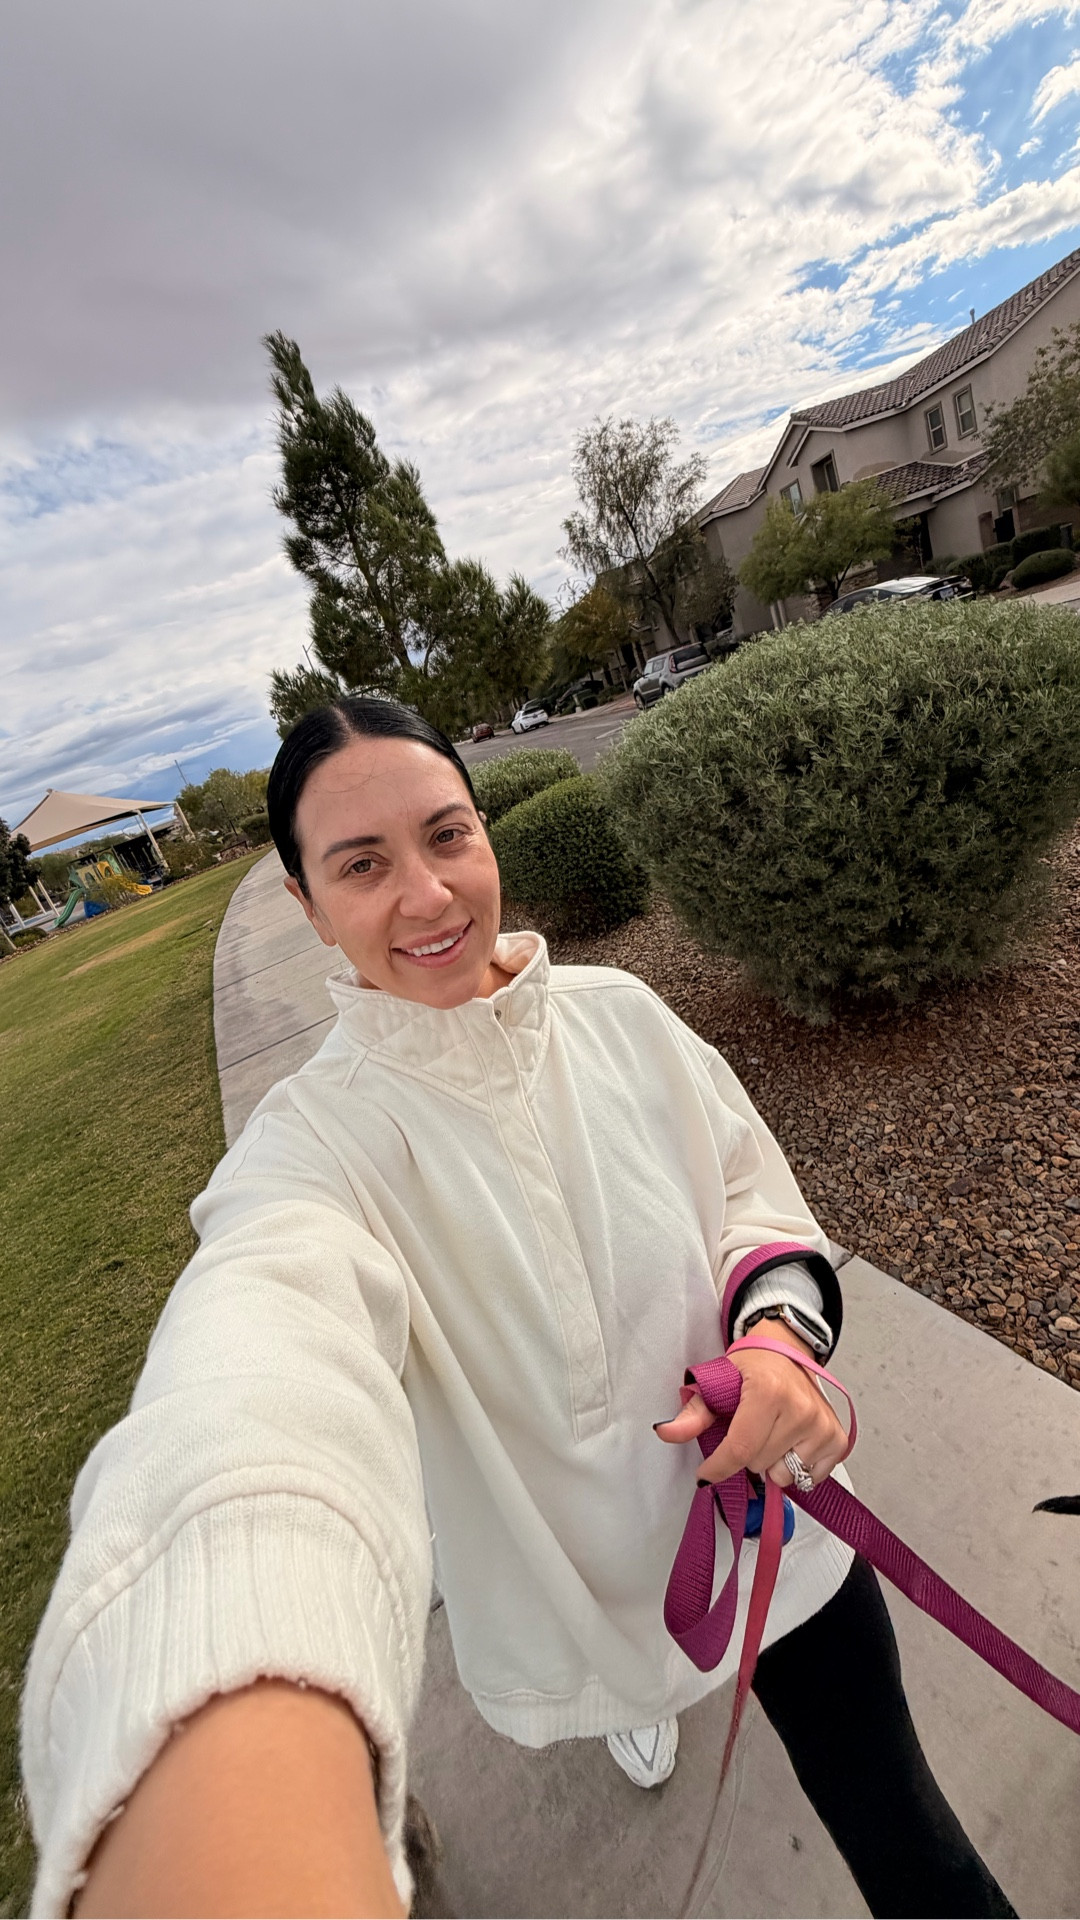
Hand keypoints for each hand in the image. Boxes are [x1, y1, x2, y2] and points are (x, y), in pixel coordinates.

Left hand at [653, 1320, 846, 1489]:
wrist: (787, 1351)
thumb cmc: (752, 1368)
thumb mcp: (718, 1382)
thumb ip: (693, 1413)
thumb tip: (665, 1432)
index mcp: (768, 1392)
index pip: (740, 1449)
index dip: (718, 1467)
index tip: (705, 1474)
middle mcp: (800, 1408)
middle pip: (759, 1464)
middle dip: (746, 1455)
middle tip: (748, 1430)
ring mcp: (821, 1425)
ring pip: (784, 1474)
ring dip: (772, 1462)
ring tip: (771, 1434)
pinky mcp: (837, 1437)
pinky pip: (811, 1477)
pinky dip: (797, 1468)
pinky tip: (791, 1443)